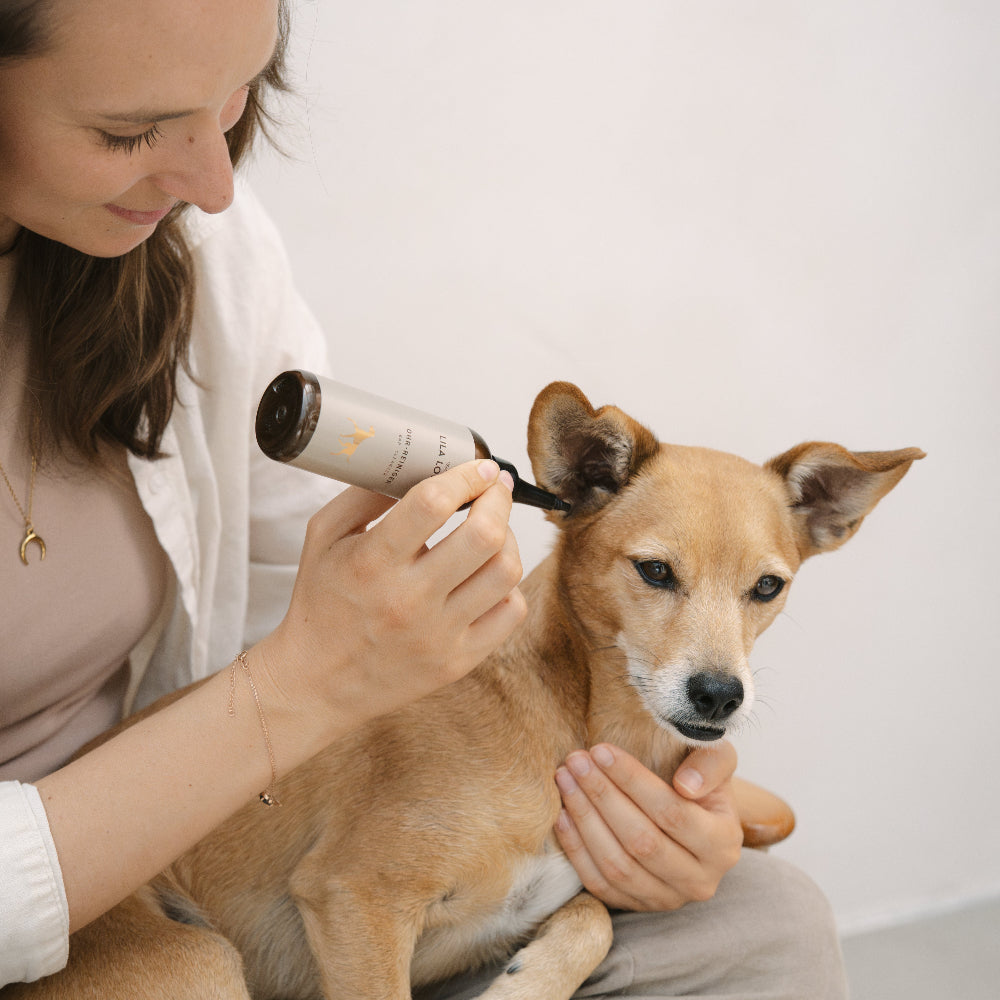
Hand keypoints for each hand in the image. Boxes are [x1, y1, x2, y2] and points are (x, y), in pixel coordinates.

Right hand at [257, 460, 526, 743]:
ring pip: (506, 571)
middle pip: (484, 535)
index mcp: (371, 563)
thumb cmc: (321, 603)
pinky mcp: (457, 661)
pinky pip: (511, 613)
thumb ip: (364, 493)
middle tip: (493, 489)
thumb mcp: (324, 536)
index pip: (434, 503)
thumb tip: (415, 463)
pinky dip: (508, 585)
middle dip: (498, 499)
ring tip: (493, 529)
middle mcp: (408, 600)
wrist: (316, 683)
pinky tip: (489, 574)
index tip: (479, 467)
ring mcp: (438, 635)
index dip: (466, 476)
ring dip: (508, 538)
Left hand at [554, 741, 742, 910]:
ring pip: (618, 866)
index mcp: (723, 844)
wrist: (695, 819)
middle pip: (641, 841)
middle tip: (576, 762)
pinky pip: (601, 884)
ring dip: (585, 820)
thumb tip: (686, 784)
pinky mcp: (638, 906)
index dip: (632, 781)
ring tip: (565, 781)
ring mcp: (668, 899)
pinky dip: (577, 851)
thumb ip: (710, 763)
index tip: (601, 750)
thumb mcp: (717, 760)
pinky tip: (563, 815)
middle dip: (602, 796)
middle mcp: (700, 880)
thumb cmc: (700, 781)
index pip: (672, 812)